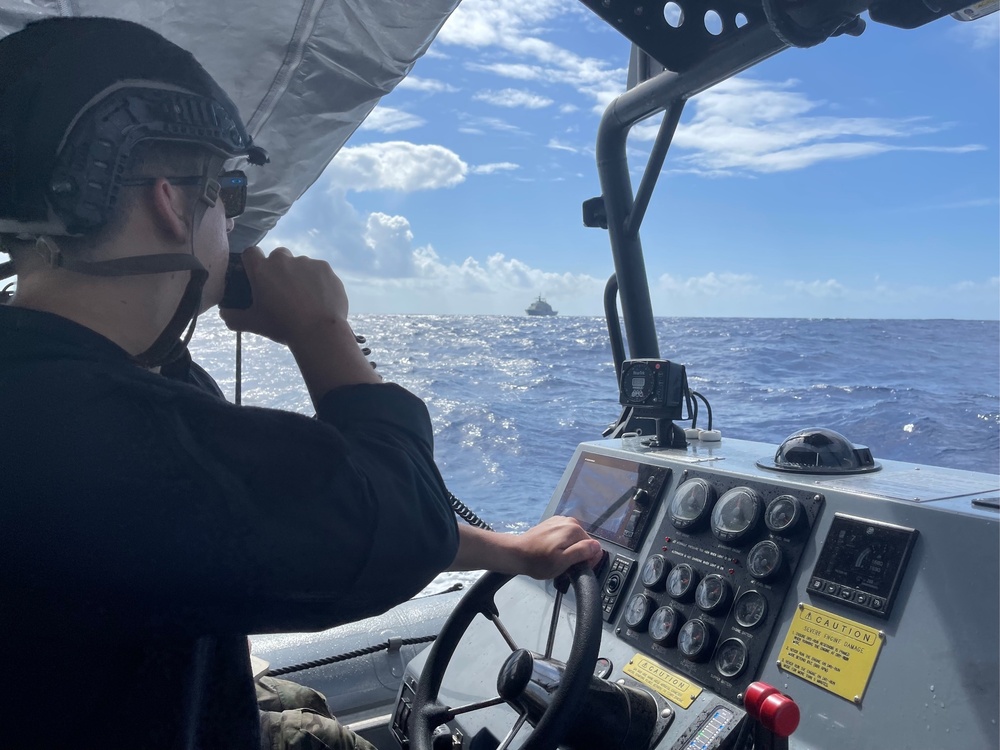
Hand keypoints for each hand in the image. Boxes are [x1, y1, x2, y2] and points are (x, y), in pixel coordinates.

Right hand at [220, 246, 379, 397]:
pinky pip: (318, 270)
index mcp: (262, 270)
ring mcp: (306, 262)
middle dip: (279, 269)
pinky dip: (318, 281)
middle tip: (283, 291)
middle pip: (278, 256)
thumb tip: (224, 313)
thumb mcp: (254, 324)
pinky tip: (320, 298)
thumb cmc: (283, 326)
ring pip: (300, 264)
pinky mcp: (325, 268)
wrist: (319, 331)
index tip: (258, 276)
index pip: (250, 253)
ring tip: (306, 298)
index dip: (253, 263)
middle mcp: (283, 260)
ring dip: (300, 275)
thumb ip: (234, 317)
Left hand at [450, 517, 603, 579]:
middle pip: (584, 543)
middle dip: (578, 556)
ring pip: (574, 541)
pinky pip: (565, 537)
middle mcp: (569, 522)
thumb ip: (582, 552)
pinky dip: (561, 546)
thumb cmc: (537, 561)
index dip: (587, 561)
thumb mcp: (563, 562)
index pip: (594, 547)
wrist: (516, 553)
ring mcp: (560, 522)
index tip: (575, 568)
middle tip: (564, 566)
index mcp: (574, 529)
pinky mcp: (552, 525)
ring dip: (569, 551)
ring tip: (556, 560)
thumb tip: (597, 547)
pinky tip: (552, 553)